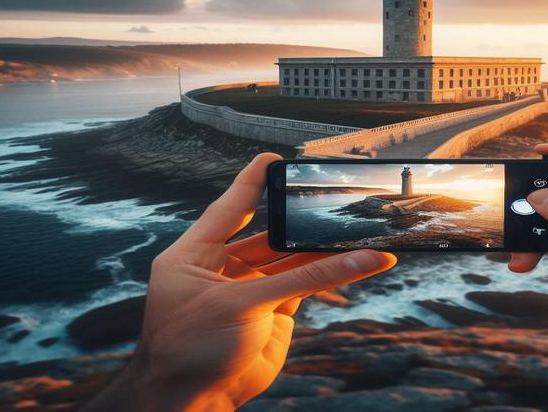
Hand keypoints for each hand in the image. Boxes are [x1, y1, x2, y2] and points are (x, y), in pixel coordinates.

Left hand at [84, 153, 396, 411]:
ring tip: (357, 236)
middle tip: (330, 199)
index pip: (228, 208)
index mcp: (194, 255)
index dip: (251, 182)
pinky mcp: (271, 315)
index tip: (273, 159)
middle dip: (298, 220)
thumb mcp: (244, 304)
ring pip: (292, 263)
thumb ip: (305, 279)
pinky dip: (329, 277)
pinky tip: (355, 263)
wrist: (193, 402)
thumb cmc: (190, 350)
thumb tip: (356, 258)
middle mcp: (221, 268)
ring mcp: (248, 293)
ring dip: (322, 252)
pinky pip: (304, 288)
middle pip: (268, 234)